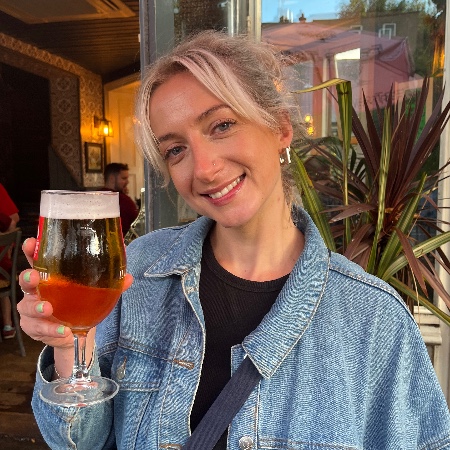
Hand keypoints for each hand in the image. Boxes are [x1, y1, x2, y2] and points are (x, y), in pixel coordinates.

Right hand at [17, 238, 132, 349]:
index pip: (38, 259)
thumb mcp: (95, 291)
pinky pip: (37, 328)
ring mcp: (33, 309)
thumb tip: (128, 277)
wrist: (73, 332)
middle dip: (28, 277)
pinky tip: (63, 331)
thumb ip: (111, 284)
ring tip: (48, 309)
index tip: (31, 243)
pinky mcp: (34, 327)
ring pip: (27, 306)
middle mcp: (38, 290)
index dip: (31, 250)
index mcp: (51, 275)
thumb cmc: (79, 304)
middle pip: (26, 280)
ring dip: (37, 308)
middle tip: (35, 278)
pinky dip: (50, 330)